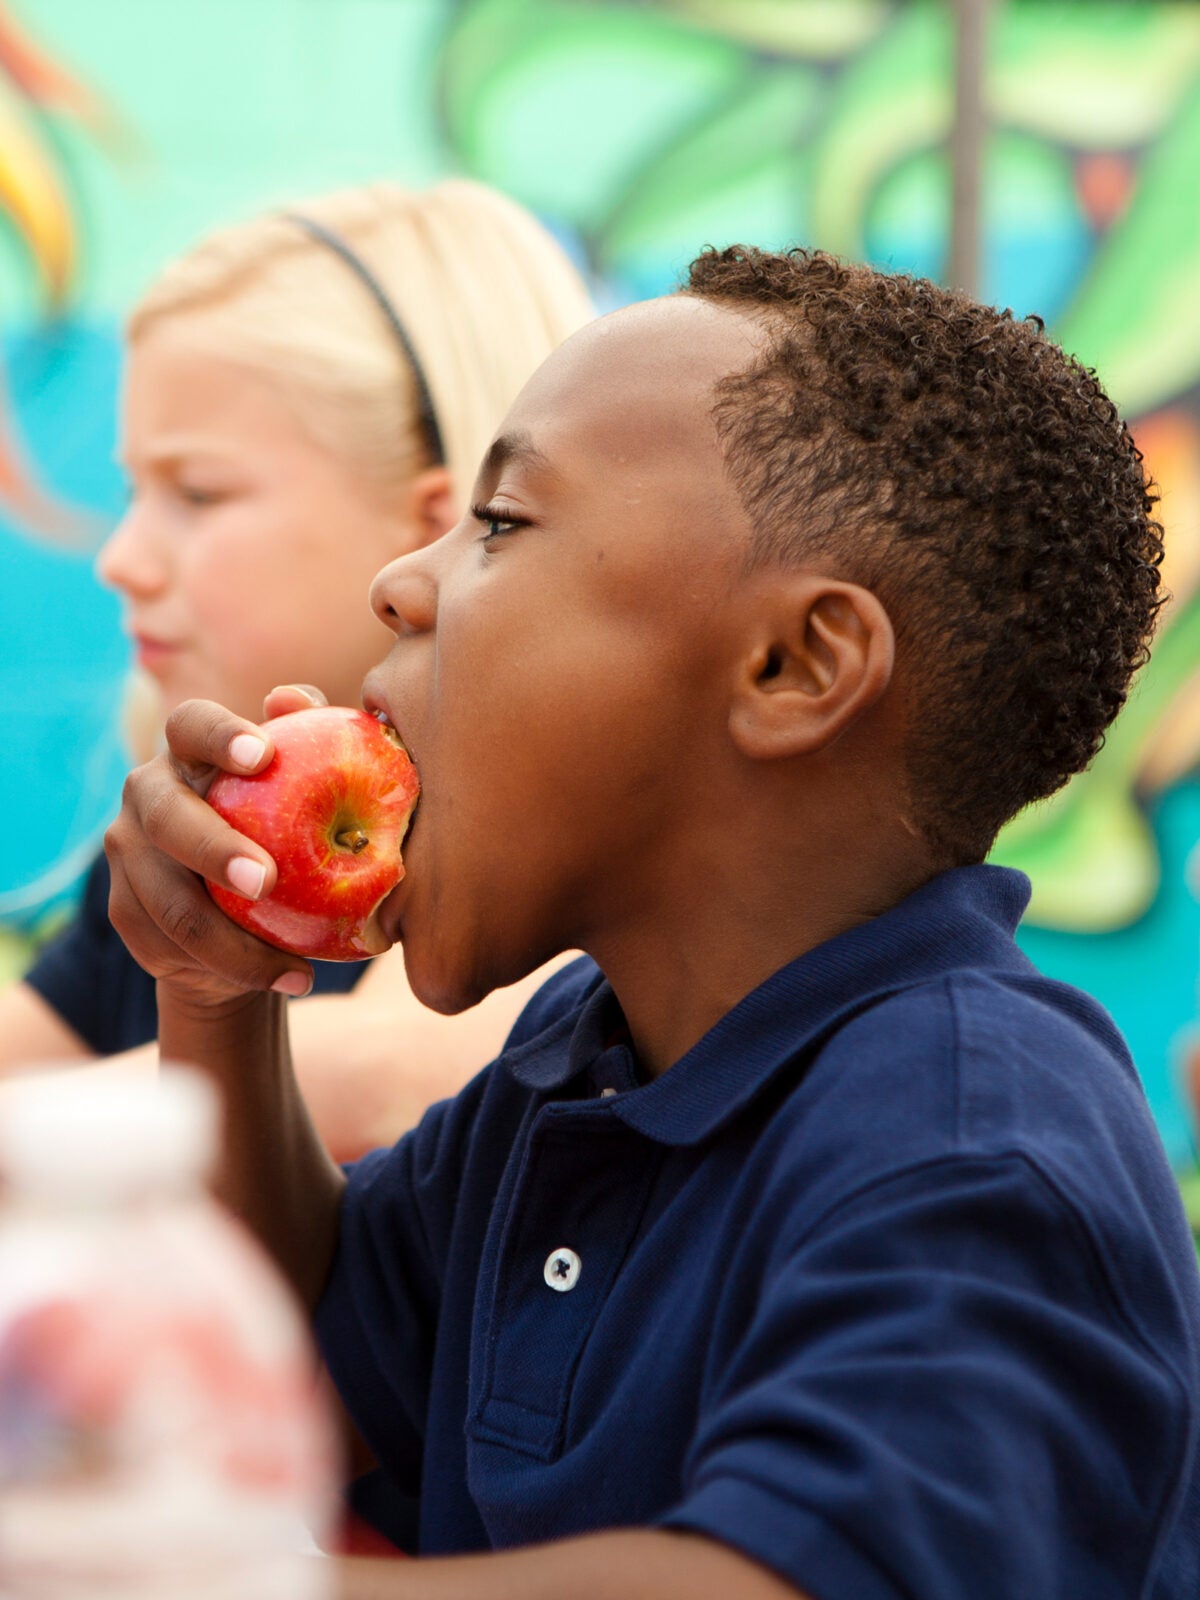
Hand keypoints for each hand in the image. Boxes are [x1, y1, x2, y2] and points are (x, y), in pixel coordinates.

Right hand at [104, 687, 327, 1007]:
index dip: (222, 736)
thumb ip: (309, 735)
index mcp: (190, 750)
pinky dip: (230, 970)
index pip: (193, 724)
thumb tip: (294, 698)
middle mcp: (147, 793)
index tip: (263, 754)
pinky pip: (170, 946)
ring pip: (170, 904)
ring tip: (299, 968)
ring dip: (234, 943)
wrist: (245, 906)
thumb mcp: (307, 781)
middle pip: (168, 819)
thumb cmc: (287, 823)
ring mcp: (127, 853)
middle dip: (214, 849)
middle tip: (266, 879)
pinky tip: (282, 979)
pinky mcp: (125, 909)